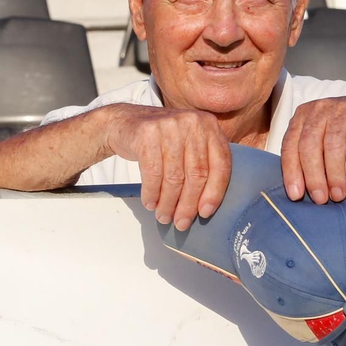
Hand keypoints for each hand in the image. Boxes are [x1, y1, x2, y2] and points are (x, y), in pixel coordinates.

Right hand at [104, 105, 231, 230]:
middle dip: (188, 204)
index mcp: (209, 125)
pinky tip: (150, 203)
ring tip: (164, 216)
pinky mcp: (147, 133)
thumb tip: (209, 205)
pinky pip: (153, 173)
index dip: (215, 192)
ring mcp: (170, 126)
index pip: (220, 164)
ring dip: (168, 203)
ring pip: (174, 177)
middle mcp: (192, 122)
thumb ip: (203, 162)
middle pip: (196, 174)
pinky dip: (152, 193)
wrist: (125, 122)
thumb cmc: (161, 139)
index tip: (206, 213)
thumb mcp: (188, 142)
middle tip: (181, 222)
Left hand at [278, 87, 345, 204]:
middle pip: (310, 145)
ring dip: (334, 174)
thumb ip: (312, 158)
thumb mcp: (322, 139)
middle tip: (320, 198)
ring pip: (333, 145)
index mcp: (302, 117)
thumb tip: (307, 192)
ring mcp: (341, 111)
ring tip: (338, 195)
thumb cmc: (344, 130)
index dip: (291, 171)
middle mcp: (319, 111)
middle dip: (313, 176)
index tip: (296, 195)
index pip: (290, 145)